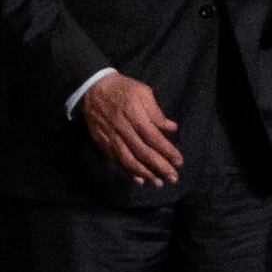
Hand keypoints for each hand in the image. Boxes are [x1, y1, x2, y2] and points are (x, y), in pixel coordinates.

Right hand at [80, 71, 181, 185]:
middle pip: (143, 152)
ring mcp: (111, 138)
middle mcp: (123, 130)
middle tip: (173, 178)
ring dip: (144, 173)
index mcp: (134, 115)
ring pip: (128, 160)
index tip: (179, 162)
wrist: (92, 88)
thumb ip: (156, 112)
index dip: (167, 151)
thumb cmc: (122, 88)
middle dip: (159, 167)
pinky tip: (138, 179)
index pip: (154, 137)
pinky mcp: (102, 143)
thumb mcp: (143, 91)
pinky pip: (115, 161)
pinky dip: (126, 172)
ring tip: (158, 182)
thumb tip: (172, 127)